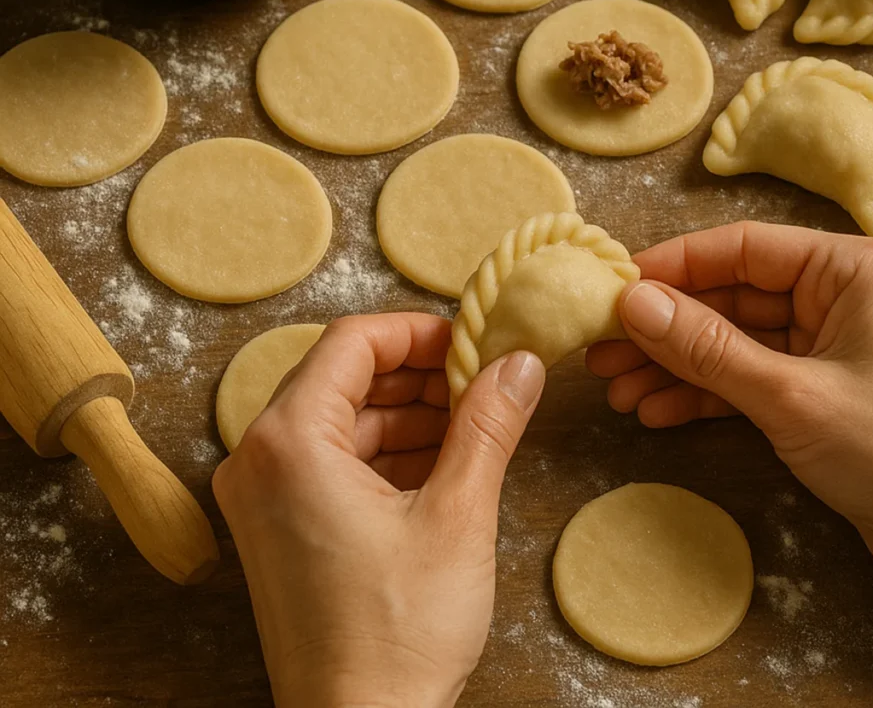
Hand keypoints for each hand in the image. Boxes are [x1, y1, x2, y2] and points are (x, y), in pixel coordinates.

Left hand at [213, 313, 544, 707]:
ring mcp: (261, 498)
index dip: (417, 331)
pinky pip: (331, 461)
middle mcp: (259, 461)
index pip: (352, 342)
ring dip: (407, 413)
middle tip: (479, 380)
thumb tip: (517, 364)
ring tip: (470, 422)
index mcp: (289, 442)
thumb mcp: (457, 516)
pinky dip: (385, 452)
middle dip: (417, 374)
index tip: (468, 340)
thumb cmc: (397, 637)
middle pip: (344, 378)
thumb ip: (488, 426)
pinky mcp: (276, 529)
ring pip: (341, 420)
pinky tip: (440, 462)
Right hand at [588, 221, 872, 667]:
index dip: (672, 267)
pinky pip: (750, 379)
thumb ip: (706, 346)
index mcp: (853, 269)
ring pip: (735, 342)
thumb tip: (632, 303)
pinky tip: (657, 412)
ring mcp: (832, 345)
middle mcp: (842, 296)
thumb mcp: (790, 394)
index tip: (612, 287)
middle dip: (666, 329)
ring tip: (617, 390)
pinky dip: (707, 395)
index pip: (742, 248)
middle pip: (732, 297)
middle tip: (601, 349)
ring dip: (677, 366)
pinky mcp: (823, 390)